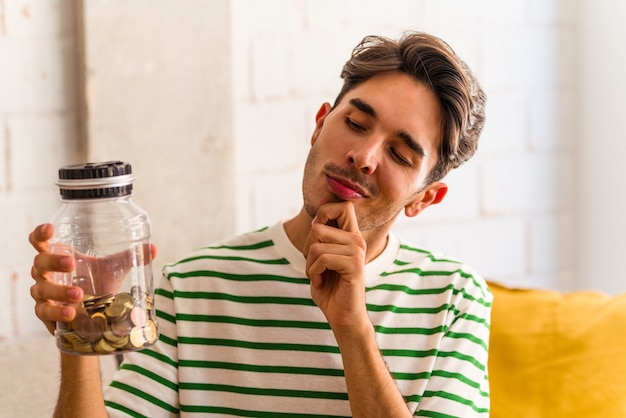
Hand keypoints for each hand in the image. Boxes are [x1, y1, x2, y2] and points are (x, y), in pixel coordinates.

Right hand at [28, 223, 156, 334]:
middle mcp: (46, 273)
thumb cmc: (98, 284)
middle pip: (39, 262)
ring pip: (42, 289)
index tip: (50, 228)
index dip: (40, 234)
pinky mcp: (46, 313)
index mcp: (58, 256)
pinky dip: (57, 312)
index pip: (40, 241)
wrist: (94, 316)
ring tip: (80, 295)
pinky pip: (45, 312)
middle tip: (71, 263)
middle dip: (54, 261)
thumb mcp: (113, 269)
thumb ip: (129, 258)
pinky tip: (72, 314)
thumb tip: (153, 249)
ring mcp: (43, 293)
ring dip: (60, 291)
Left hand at [303, 202, 367, 332]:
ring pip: (316, 245)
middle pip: (318, 227)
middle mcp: (357, 240)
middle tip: (313, 264)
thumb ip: (321, 238)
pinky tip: (320, 283)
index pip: (343, 206)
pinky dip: (313, 273)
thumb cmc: (329, 288)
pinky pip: (322, 259)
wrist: (342, 316)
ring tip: (318, 275)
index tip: (317, 234)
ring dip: (309, 264)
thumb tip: (316, 222)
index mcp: (351, 236)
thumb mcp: (322, 258)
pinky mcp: (354, 265)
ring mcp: (357, 252)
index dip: (324, 213)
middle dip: (306, 247)